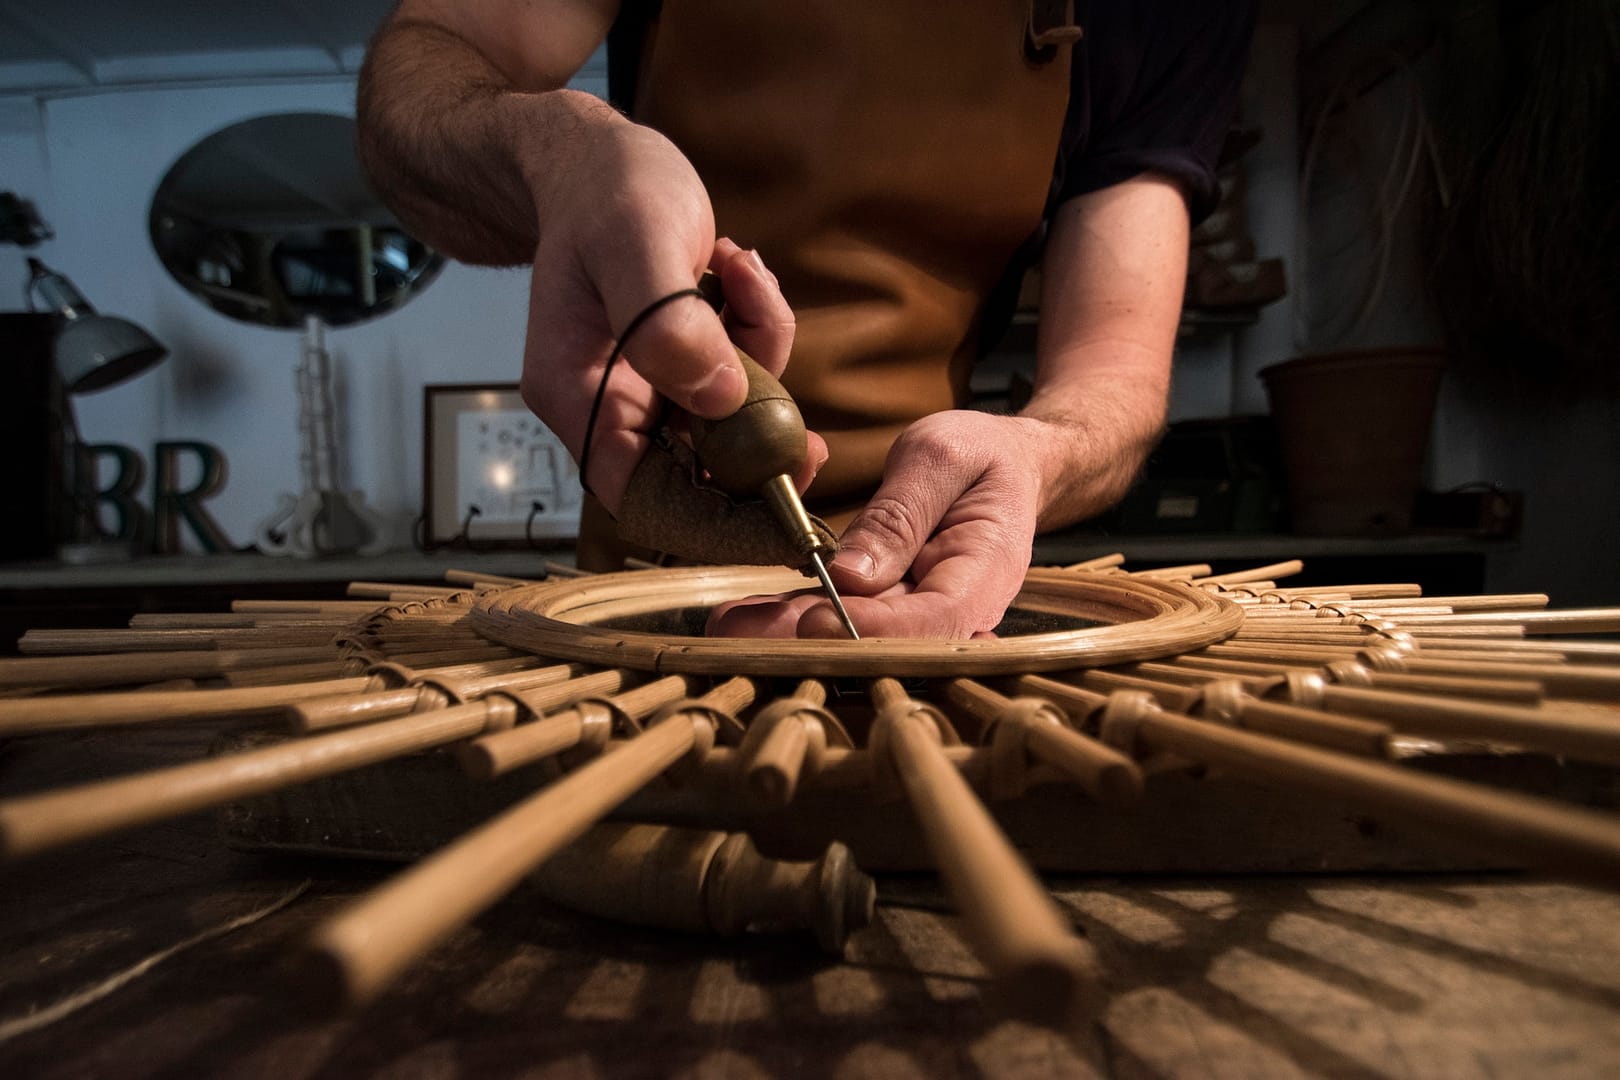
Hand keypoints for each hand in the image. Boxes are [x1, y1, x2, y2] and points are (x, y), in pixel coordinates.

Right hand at [517, 119, 820, 512]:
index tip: (781, 516)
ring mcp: (653, 389)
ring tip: (742, 277)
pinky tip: (739, 267)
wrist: (598, 157)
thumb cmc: (604, 190)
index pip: (644, 499)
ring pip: (734, 423)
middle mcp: (613, 406)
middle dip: (761, 458)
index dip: (711, 523)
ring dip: (761, 359)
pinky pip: (746, 375)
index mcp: (579, 398)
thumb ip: (669, 323)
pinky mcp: (690, 365)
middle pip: (697, 479)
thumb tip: (722, 401)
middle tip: (813, 443)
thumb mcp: (635, 239)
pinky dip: (760, 327)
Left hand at [709, 410, 1085, 638]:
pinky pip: (841, 617)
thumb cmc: (981, 455)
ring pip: (855, 638)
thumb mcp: (942, 458)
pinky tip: (744, 616)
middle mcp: (958, 611)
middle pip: (887, 643)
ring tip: (729, 626)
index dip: (877, 628)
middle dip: (813, 643)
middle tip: (746, 635)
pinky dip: (792, 617)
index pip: (935, 619)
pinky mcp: (889, 608)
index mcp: (987, 573)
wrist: (1003, 467)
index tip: (819, 619)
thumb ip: (899, 514)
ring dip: (790, 636)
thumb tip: (851, 577)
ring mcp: (921, 616)